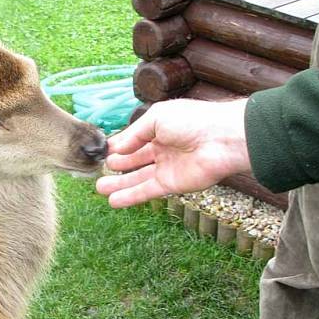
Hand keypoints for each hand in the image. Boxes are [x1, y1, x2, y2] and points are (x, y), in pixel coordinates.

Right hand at [96, 98, 250, 207]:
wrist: (221, 139)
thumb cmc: (192, 121)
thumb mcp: (157, 118)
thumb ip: (135, 134)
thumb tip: (116, 148)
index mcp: (160, 129)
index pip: (134, 139)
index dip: (118, 146)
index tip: (101, 153)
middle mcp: (163, 148)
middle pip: (134, 160)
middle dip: (116, 166)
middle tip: (97, 171)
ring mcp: (167, 167)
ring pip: (138, 178)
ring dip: (119, 184)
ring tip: (99, 189)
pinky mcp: (172, 184)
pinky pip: (147, 191)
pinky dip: (131, 197)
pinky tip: (114, 201)